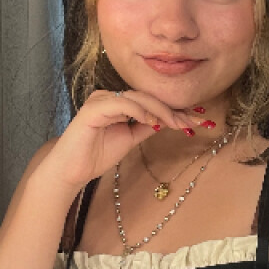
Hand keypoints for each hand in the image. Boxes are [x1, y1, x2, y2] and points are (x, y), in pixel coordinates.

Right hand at [41, 90, 202, 192]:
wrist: (71, 170)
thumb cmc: (96, 155)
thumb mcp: (130, 139)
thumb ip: (147, 127)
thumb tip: (169, 120)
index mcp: (119, 103)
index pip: (151, 102)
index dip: (174, 110)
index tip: (196, 119)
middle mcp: (110, 97)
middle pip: (148, 97)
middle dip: (173, 110)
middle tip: (192, 121)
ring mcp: (101, 100)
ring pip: (138, 98)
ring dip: (160, 110)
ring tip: (177, 123)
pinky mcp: (93, 108)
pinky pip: (121, 104)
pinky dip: (139, 111)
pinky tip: (153, 122)